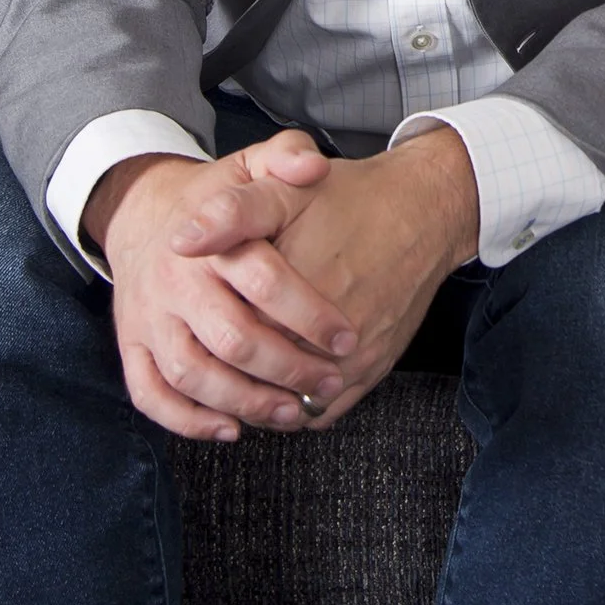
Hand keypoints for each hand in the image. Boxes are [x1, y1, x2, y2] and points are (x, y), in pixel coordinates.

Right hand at [85, 139, 352, 441]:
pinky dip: (186, 420)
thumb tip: (313, 168)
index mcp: (211, 241)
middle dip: (287, 368)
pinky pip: (150, 394)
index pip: (263, 280)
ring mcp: (149, 319)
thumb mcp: (251, 164)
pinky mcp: (131, 346)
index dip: (309, 313)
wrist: (144, 214)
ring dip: (244, 401)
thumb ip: (286, 157)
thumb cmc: (216, 197)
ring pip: (191, 374)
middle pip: (231, 338)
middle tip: (329, 381)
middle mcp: (175, 283)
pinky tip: (229, 429)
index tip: (347, 337)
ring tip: (293, 412)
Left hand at [171, 124, 480, 426]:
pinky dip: (299, 408)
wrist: (424, 210)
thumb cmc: (351, 198)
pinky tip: (285, 386)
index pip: (224, 342)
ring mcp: (351, 359)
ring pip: (287, 405)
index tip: (198, 331)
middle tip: (214, 363)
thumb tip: (180, 241)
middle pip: (253, 379)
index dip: (206, 342)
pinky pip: (322, 413)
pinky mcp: (373, 369)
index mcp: (285, 293)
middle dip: (229, 378)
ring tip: (245, 378)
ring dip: (262, 400)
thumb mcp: (285, 191)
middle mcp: (321, 336)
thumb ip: (231, 214)